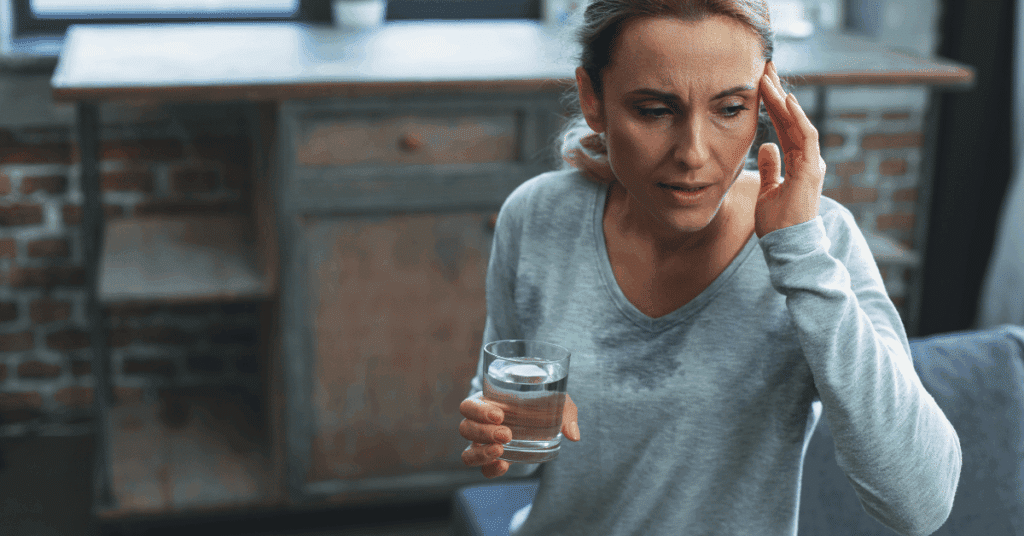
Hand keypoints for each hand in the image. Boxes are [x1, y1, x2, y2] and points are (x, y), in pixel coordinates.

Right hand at [459, 391, 579, 477]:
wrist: (543, 417)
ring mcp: (484, 443)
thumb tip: (573, 435)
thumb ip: (566, 412)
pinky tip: (505, 466)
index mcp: (488, 402)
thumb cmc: (543, 401)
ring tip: (501, 451)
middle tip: (507, 434)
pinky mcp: (493, 459)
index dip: (478, 411)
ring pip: (467, 452)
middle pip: (465, 428)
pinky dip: (490, 469)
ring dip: (481, 453)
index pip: (469, 406)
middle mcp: (480, 423)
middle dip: (483, 433)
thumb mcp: (555, 399)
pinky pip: (482, 468)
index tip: (499, 415)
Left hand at [755, 61, 826, 237]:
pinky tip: (786, 101)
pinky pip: (806, 137)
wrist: (788, 246)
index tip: (759, 85)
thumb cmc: (779, 224)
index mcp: (798, 162)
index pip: (784, 126)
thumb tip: (766, 148)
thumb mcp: (768, 191)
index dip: (772, 105)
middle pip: (791, 119)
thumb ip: (770, 168)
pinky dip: (797, 118)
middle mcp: (808, 159)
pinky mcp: (811, 170)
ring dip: (783, 100)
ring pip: (797, 123)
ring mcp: (811, 163)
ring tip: (769, 78)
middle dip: (777, 94)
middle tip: (764, 69)